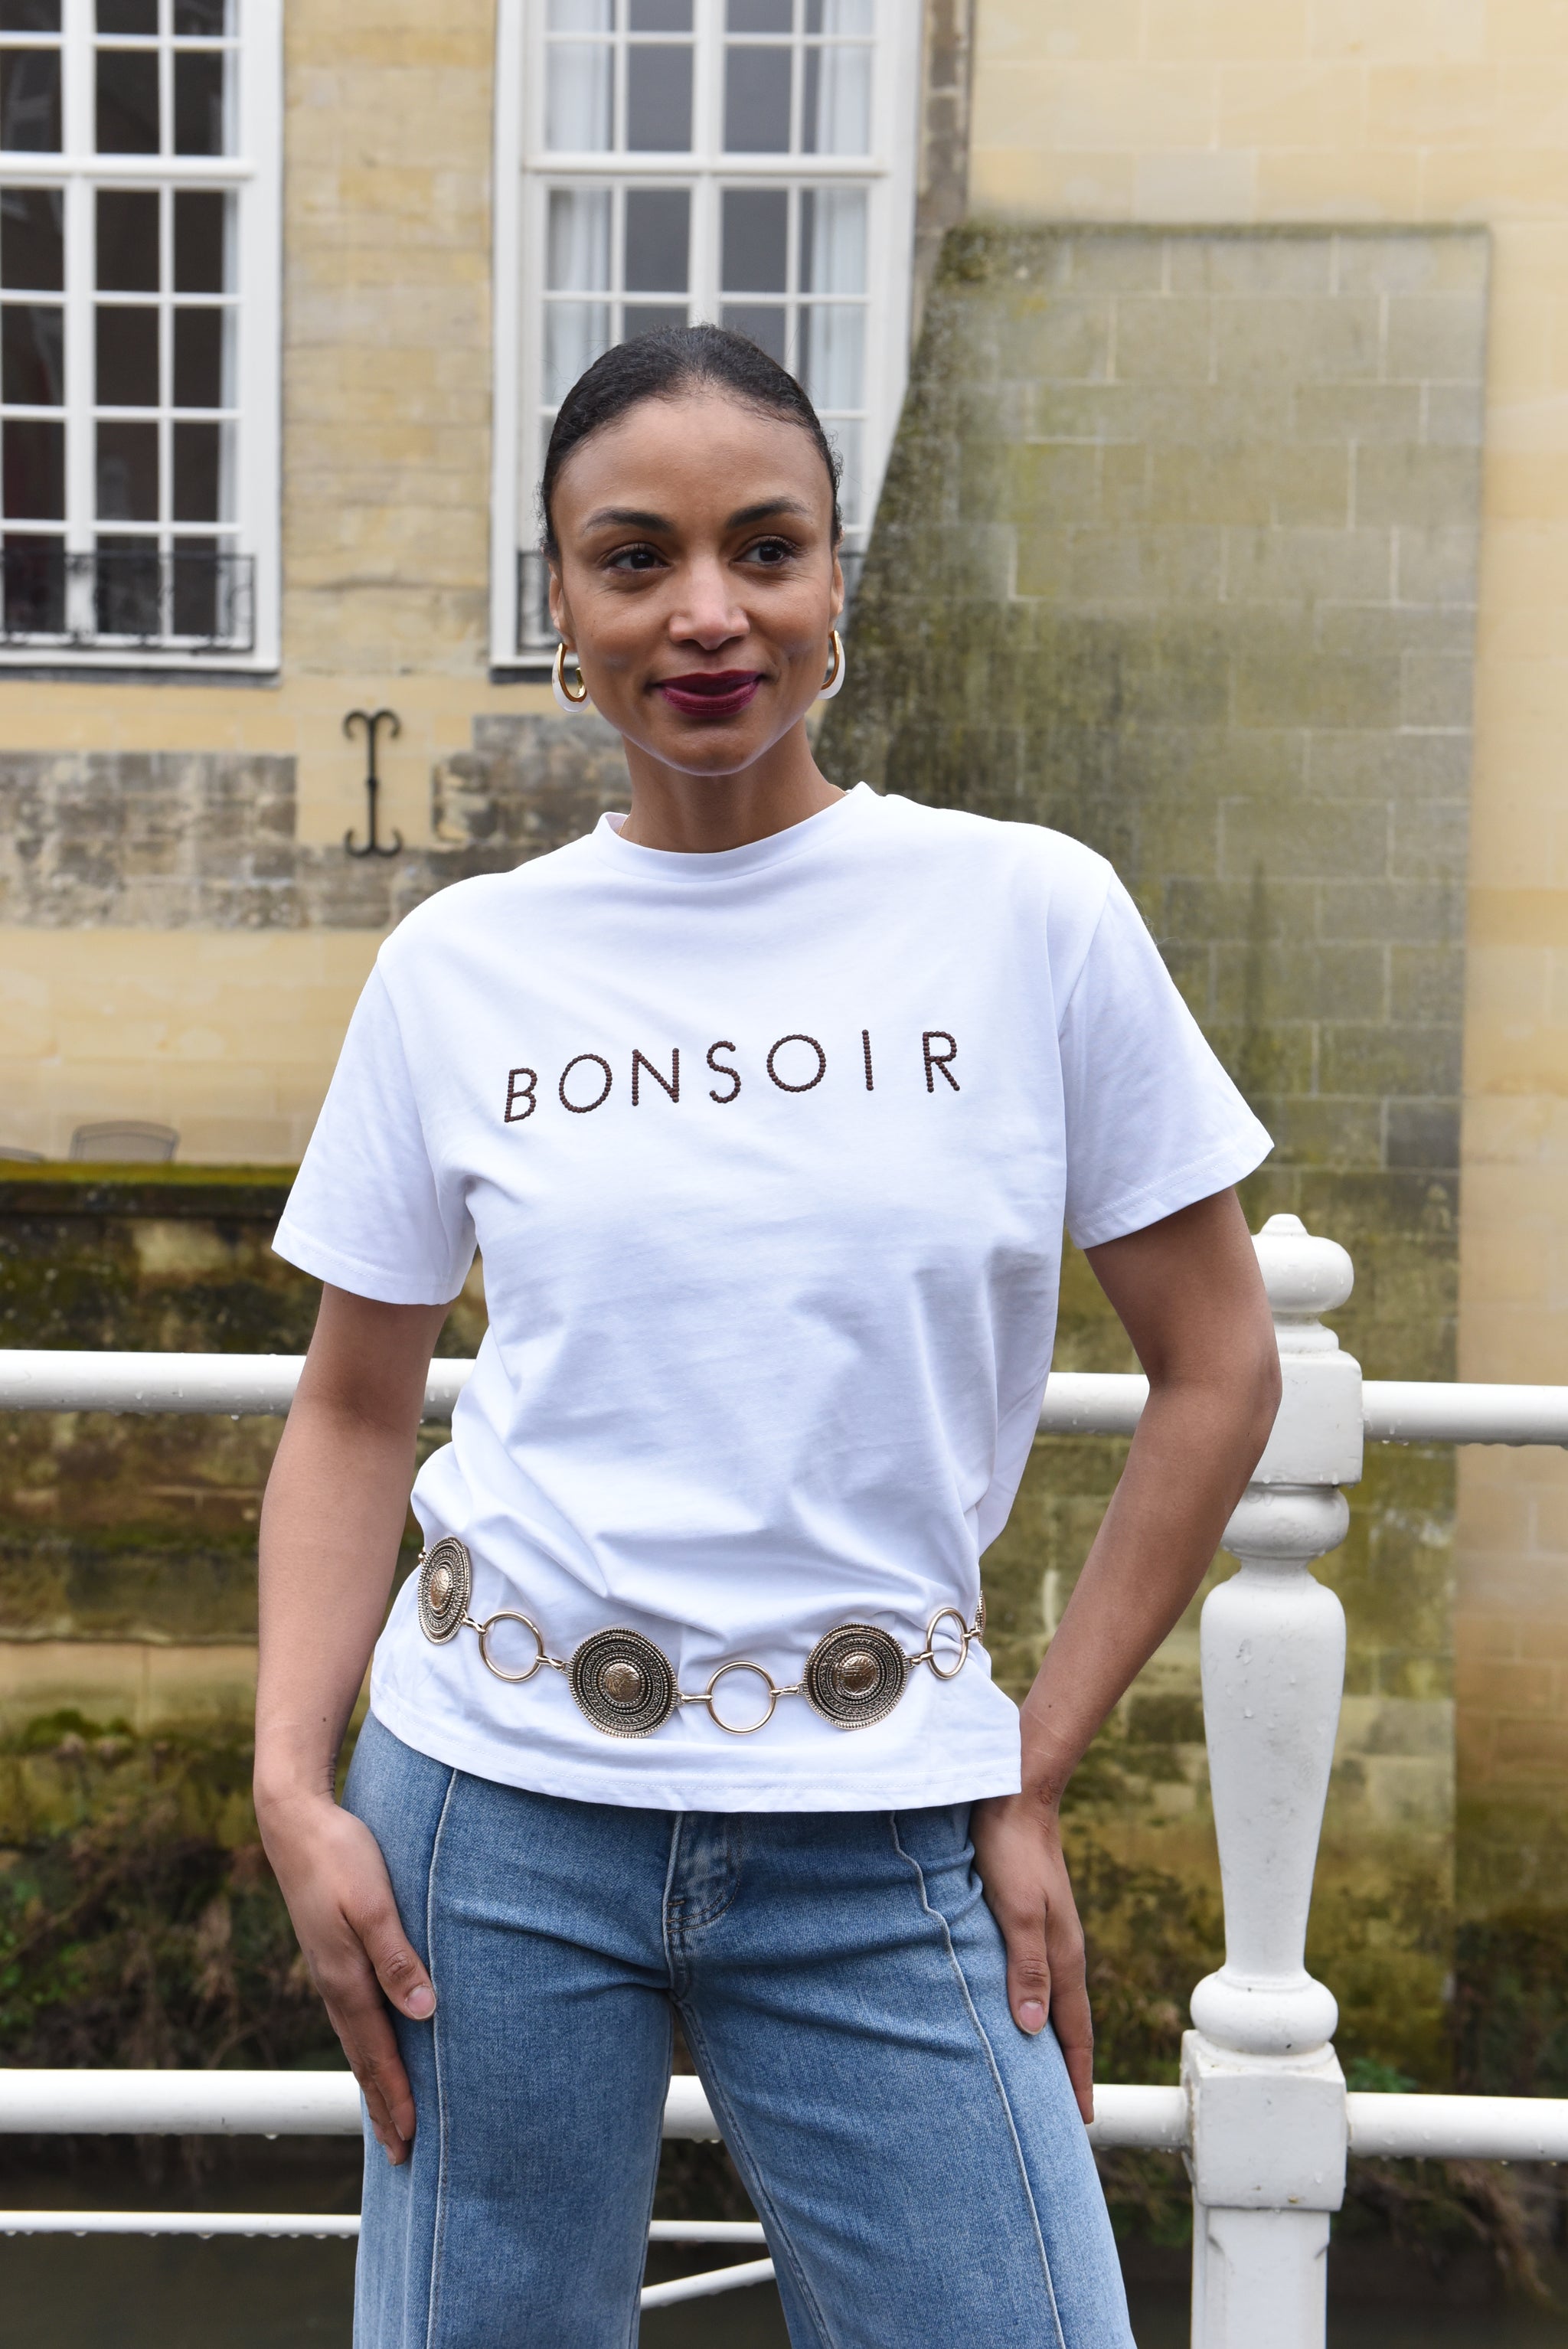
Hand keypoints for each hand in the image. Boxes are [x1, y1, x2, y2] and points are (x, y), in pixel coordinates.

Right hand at [258, 1791, 435, 2165]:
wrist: (295, 1822)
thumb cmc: (340, 1856)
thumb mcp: (374, 1903)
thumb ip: (397, 1957)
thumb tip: (425, 2013)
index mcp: (345, 1980)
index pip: (376, 2055)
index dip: (396, 2098)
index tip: (413, 2142)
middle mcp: (335, 1985)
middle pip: (364, 2059)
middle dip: (384, 2106)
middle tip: (403, 2154)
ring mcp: (331, 1970)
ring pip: (358, 2040)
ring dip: (375, 2081)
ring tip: (390, 2116)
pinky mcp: (334, 1953)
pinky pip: (355, 2015)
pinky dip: (368, 2045)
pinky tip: (377, 2045)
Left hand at [970, 1788, 1093, 2124]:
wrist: (1013, 1796)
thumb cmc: (1009, 1853)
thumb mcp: (1016, 1912)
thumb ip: (1025, 1968)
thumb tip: (1035, 2031)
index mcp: (1063, 1957)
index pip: (1074, 2033)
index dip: (1077, 2078)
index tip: (1083, 2122)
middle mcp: (1060, 1952)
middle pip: (1068, 2024)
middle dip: (1069, 2070)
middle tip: (1064, 2116)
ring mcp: (1046, 1935)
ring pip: (1052, 2002)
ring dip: (1050, 2041)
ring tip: (1041, 2076)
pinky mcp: (1028, 1919)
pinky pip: (1036, 1978)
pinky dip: (1034, 2007)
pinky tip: (1017, 2012)